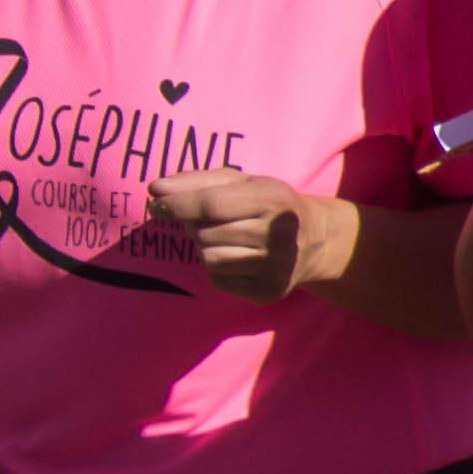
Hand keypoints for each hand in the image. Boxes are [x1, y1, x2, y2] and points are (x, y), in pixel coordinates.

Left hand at [153, 170, 349, 303]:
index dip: (177, 205)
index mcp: (274, 199)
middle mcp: (279, 235)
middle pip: (206, 233)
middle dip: (198, 226)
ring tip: (227, 240)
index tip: (156, 204)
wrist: (316, 239)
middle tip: (214, 222)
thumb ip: (197, 181)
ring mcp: (276, 267)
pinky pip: (218, 279)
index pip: (211, 204)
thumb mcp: (242, 182)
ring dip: (207, 247)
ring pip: (209, 258)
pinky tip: (239, 258)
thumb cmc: (268, 205)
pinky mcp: (268, 291)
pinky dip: (219, 267)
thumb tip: (155, 190)